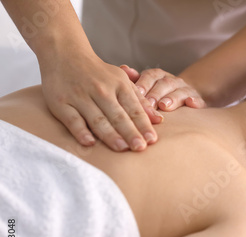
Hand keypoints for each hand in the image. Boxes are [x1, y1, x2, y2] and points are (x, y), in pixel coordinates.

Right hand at [40, 54, 163, 151]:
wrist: (64, 53)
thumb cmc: (98, 72)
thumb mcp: (121, 81)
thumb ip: (139, 101)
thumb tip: (158, 119)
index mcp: (118, 85)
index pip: (134, 109)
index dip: (143, 125)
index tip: (152, 140)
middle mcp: (101, 91)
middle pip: (118, 116)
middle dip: (130, 132)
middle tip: (140, 147)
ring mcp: (80, 96)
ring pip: (97, 119)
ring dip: (110, 134)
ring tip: (122, 148)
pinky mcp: (61, 103)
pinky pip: (72, 120)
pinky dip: (81, 131)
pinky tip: (90, 143)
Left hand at [120, 66, 206, 110]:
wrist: (186, 97)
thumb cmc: (158, 95)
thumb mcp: (146, 86)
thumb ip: (135, 79)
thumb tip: (123, 68)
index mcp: (158, 76)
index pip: (150, 76)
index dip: (144, 84)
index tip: (137, 93)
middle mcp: (172, 81)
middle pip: (164, 84)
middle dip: (156, 94)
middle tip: (148, 103)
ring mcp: (186, 90)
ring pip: (179, 92)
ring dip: (172, 98)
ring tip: (165, 105)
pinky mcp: (198, 100)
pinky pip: (198, 100)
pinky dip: (195, 101)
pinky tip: (191, 103)